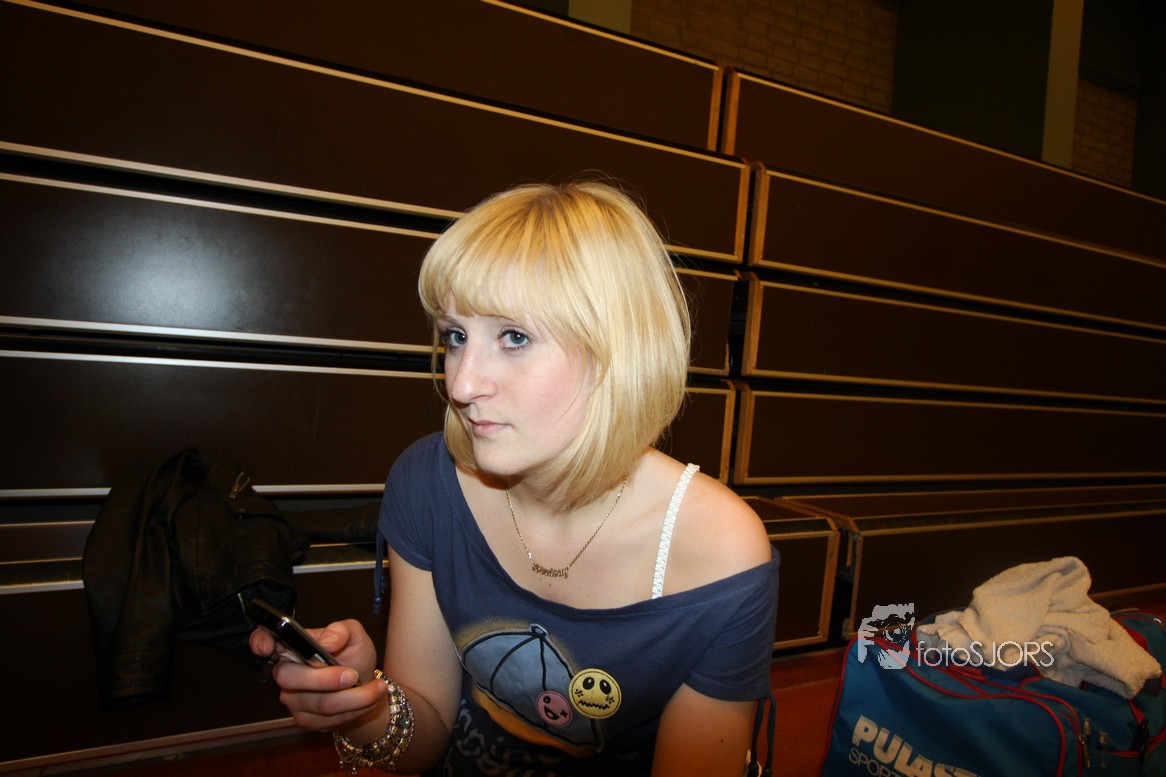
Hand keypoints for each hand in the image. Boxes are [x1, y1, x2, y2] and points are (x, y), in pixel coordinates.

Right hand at [249, 619, 385, 730]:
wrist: (364, 685)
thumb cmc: (353, 656)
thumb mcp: (355, 636)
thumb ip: (342, 630)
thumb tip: (327, 642)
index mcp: (293, 645)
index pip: (265, 640)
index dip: (260, 642)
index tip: (266, 646)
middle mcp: (286, 672)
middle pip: (289, 678)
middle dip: (325, 679)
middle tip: (353, 675)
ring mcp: (292, 698)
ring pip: (319, 703)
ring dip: (354, 697)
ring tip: (376, 688)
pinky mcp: (304, 719)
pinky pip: (329, 718)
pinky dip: (355, 709)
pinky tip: (368, 699)